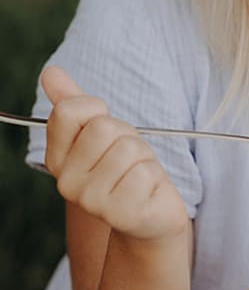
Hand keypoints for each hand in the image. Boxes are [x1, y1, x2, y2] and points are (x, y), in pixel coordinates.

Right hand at [41, 65, 188, 240]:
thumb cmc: (126, 170)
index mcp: (57, 158)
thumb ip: (75, 103)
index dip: (96, 110)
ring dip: (144, 158)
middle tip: (129, 159)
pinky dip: (155, 178)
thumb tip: (50, 72)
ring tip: (139, 175)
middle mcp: (67, 182)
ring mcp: (93, 202)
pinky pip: (145, 173)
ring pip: (127, 149)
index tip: (106, 129)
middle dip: (127, 136)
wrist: (150, 217)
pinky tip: (148, 192)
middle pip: (103, 128)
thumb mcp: (102, 133)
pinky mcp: (122, 214)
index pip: (68, 111)